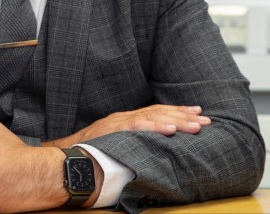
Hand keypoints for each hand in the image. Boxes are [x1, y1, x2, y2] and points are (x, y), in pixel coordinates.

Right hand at [42, 104, 211, 147]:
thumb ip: (129, 141)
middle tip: (204, 120)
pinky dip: (155, 127)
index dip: (176, 112)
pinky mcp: (113, 130)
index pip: (154, 112)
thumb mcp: (112, 144)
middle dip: (183, 116)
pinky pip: (137, 126)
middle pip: (158, 112)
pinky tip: (170, 130)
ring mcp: (118, 122)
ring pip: (152, 117)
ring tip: (194, 126)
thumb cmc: (87, 154)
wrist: (64, 156)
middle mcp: (123, 117)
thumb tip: (150, 147)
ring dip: (176, 121)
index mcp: (124, 120)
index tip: (196, 113)